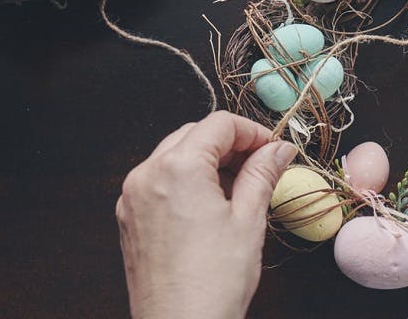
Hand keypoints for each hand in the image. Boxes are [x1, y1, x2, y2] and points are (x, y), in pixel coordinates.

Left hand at [116, 111, 297, 318]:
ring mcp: (132, 197)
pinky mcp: (129, 217)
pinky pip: (158, 181)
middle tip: (260, 165)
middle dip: (229, 144)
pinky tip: (210, 205)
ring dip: (207, 161)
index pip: (218, 124)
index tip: (272, 148)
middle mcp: (146, 175)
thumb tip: (278, 149)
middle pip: (193, 134)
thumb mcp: (248, 220)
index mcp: (177, 168)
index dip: (251, 131)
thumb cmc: (213, 283)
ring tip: (238, 188)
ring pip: (173, 155)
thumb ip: (262, 174)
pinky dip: (185, 181)